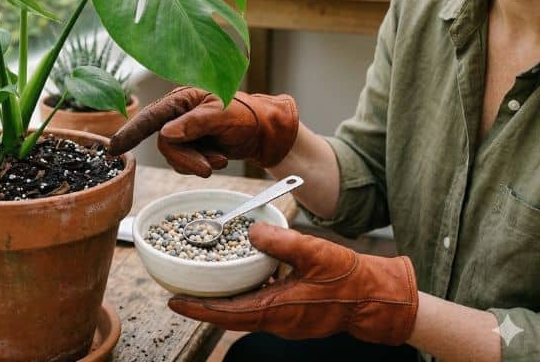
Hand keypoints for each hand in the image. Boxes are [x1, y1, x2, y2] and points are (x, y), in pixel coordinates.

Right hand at [107, 87, 298, 176]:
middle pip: (164, 143)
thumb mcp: (222, 115)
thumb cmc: (245, 114)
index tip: (113, 148)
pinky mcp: (189, 146)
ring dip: (196, 163)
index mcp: (182, 99)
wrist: (263, 131)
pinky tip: (217, 158)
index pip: (151, 116)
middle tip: (209, 167)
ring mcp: (182, 131)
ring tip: (219, 158)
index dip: (131, 131)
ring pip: (173, 156)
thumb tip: (166, 134)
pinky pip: (183, 163)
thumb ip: (195, 123)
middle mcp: (177, 114)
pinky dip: (200, 165)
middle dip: (186, 159)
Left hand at [168, 223, 418, 345]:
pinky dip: (247, 294)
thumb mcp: (314, 253)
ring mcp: (286, 320)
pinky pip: (262, 306)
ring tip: (206, 281)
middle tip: (181, 291)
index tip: (174, 303)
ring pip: (246, 311)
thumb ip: (280, 242)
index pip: (226, 315)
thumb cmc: (349, 279)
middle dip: (205, 305)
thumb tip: (252, 230)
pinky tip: (246, 275)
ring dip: (225, 300)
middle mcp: (277, 321)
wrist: (378, 300)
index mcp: (276, 311)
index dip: (198, 309)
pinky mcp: (295, 314)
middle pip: (230, 316)